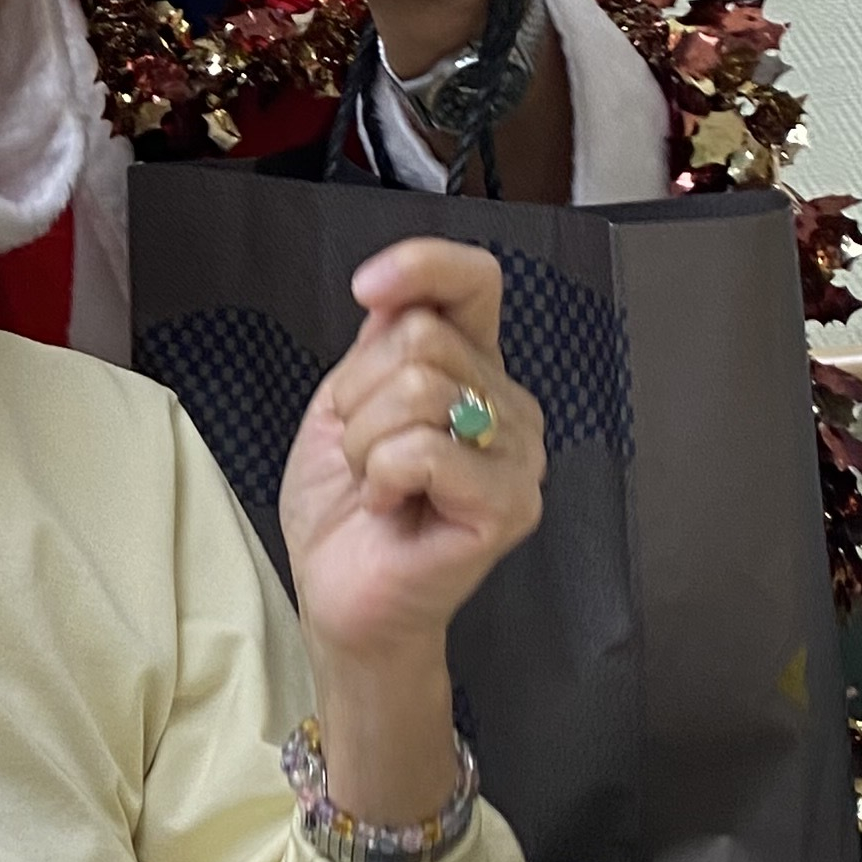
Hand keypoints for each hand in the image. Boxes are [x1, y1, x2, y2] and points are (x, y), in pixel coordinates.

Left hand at [277, 239, 544, 822]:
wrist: (343, 597)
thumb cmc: (346, 507)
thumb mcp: (346, 402)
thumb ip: (380, 342)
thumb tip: (393, 286)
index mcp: (474, 369)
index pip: (475, 281)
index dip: (422, 265)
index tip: (365, 289)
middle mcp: (509, 405)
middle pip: (422, 337)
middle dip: (359, 394)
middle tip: (363, 451)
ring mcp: (518, 457)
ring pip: (419, 388)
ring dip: (364, 441)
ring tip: (376, 482)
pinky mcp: (509, 506)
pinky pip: (425, 450)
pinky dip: (381, 476)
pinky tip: (391, 507)